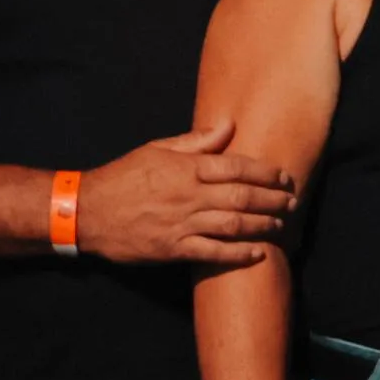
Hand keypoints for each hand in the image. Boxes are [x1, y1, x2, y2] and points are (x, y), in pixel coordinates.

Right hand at [78, 122, 296, 266]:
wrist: (86, 212)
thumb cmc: (123, 176)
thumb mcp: (156, 149)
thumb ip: (196, 141)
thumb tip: (229, 125)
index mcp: (186, 168)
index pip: (237, 167)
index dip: (266, 173)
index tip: (284, 177)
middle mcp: (188, 196)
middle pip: (242, 197)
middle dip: (273, 200)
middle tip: (293, 202)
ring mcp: (181, 223)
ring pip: (233, 225)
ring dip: (262, 225)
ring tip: (281, 225)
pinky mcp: (173, 249)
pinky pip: (213, 253)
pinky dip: (238, 254)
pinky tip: (257, 253)